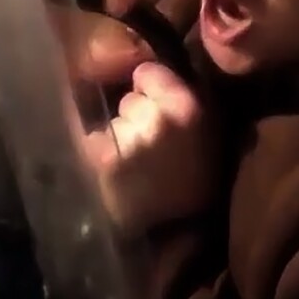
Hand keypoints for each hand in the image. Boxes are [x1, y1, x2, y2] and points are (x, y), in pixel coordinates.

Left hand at [84, 62, 216, 231]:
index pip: (148, 72)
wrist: (180, 233)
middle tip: (150, 140)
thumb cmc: (198, 179)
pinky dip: (96, 148)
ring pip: (112, 119)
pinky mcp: (103, 160)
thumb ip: (187, 93)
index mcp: (187, 107)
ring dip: (119, 133)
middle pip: (130, 98)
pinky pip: (89, 136)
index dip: (150, 86)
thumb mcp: (210, 129)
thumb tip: (152, 65)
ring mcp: (127, 139)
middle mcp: (156, 119)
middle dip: (135, 111)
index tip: (155, 102)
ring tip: (135, 160)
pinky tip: (112, 166)